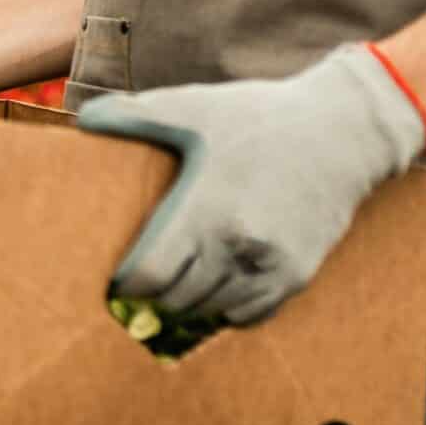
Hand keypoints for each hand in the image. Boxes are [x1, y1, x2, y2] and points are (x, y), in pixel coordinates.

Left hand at [75, 44, 425, 325]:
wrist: (343, 132)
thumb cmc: (259, 118)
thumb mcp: (194, 107)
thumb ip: (134, 115)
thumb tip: (83, 119)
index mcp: (206, 208)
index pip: (149, 276)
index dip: (126, 281)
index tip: (117, 271)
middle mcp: (239, 246)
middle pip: (174, 299)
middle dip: (153, 290)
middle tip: (143, 273)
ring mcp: (271, 267)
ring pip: (209, 311)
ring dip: (189, 299)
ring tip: (179, 273)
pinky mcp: (296, 278)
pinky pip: (248, 317)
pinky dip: (226, 307)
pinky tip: (218, 278)